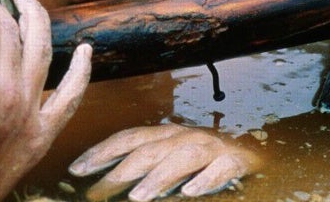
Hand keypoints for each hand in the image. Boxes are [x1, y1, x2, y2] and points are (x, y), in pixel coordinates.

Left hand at [68, 124, 260, 201]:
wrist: (254, 150)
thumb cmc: (202, 158)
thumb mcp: (170, 157)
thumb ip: (143, 166)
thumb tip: (104, 184)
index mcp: (165, 134)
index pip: (127, 139)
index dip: (101, 152)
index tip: (75, 170)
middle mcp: (184, 137)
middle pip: (148, 152)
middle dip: (119, 172)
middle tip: (96, 194)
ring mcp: (210, 148)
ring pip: (181, 159)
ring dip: (158, 178)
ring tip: (138, 198)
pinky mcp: (236, 161)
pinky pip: (220, 169)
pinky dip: (206, 180)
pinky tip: (191, 193)